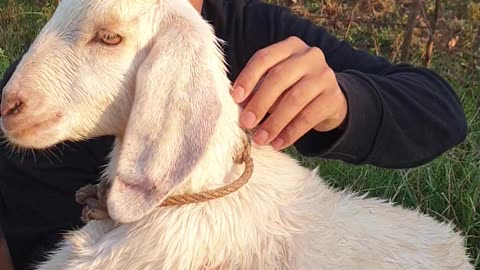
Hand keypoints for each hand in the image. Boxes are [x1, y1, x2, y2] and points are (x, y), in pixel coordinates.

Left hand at [232, 36, 347, 149]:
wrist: (330, 99)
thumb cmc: (294, 88)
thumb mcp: (276, 83)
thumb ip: (258, 89)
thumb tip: (241, 106)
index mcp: (290, 47)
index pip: (264, 58)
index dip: (248, 77)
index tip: (235, 98)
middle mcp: (310, 56)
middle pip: (279, 78)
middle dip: (259, 102)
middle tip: (246, 123)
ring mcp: (324, 75)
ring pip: (294, 99)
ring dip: (274, 122)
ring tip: (261, 139)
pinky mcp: (333, 97)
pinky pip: (308, 117)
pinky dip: (290, 133)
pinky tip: (278, 143)